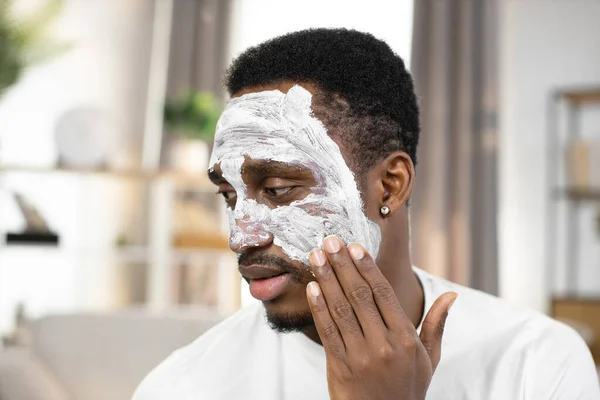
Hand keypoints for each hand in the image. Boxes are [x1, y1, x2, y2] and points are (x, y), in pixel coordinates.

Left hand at [307, 236, 456, 399]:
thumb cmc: (407, 387)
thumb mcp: (429, 358)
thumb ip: (437, 324)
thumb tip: (452, 295)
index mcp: (406, 339)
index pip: (384, 293)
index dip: (367, 267)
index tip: (354, 246)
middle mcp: (384, 345)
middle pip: (359, 295)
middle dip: (342, 265)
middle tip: (330, 240)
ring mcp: (360, 356)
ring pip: (340, 309)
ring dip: (326, 279)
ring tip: (316, 256)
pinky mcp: (340, 366)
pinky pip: (327, 331)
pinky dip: (318, 307)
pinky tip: (312, 287)